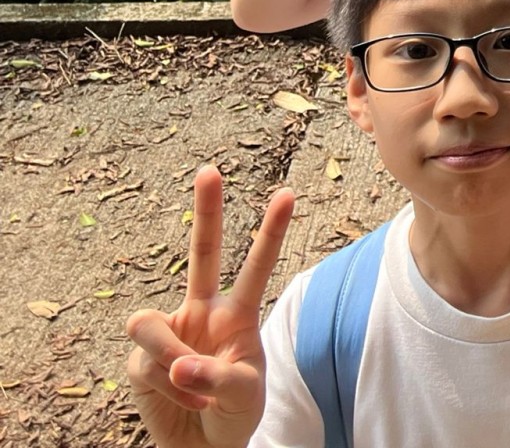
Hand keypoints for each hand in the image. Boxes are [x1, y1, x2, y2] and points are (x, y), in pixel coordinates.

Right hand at [126, 166, 295, 447]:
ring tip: (186, 383)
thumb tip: (176, 366)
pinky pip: (144, 363)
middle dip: (206, 211)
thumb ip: (216, 378)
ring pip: (150, 325)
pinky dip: (163, 387)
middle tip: (210, 169)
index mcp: (239, 315)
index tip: (288, 193)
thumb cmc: (233, 414)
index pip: (256, 267)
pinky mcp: (140, 360)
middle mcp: (203, 312)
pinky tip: (177, 397)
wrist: (201, 447)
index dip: (270, 232)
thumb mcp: (242, 396)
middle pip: (202, 253)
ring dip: (168, 356)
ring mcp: (170, 332)